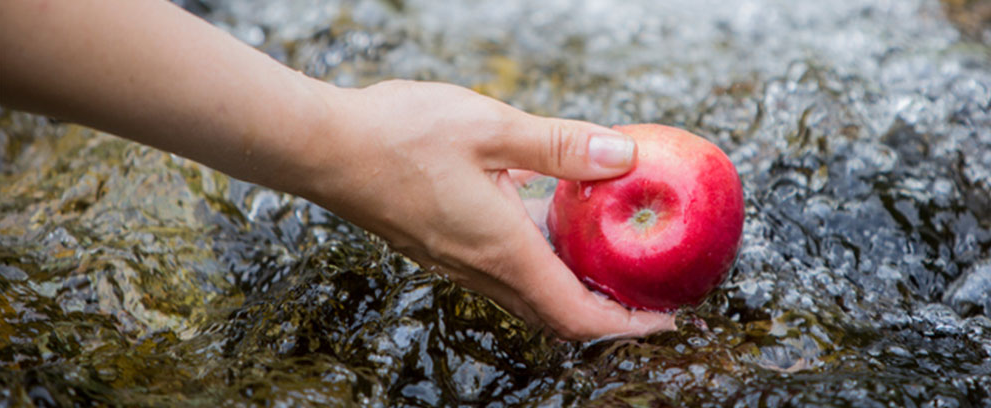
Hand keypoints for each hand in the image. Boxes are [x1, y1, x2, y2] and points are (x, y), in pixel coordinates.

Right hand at [303, 80, 675, 340]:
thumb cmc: (398, 136)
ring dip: (575, 294)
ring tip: (612, 264)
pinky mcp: (441, 247)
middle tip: (650, 294)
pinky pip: (504, 274)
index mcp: (502, 249)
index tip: (668, 316)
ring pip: (530, 297)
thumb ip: (561, 145)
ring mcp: (457, 261)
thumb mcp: (491, 128)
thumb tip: (624, 155)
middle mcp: (481, 268)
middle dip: (609, 316)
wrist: (322, 147)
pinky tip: (551, 225)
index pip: (577, 314)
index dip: (628, 325)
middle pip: (557, 317)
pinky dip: (542, 268)